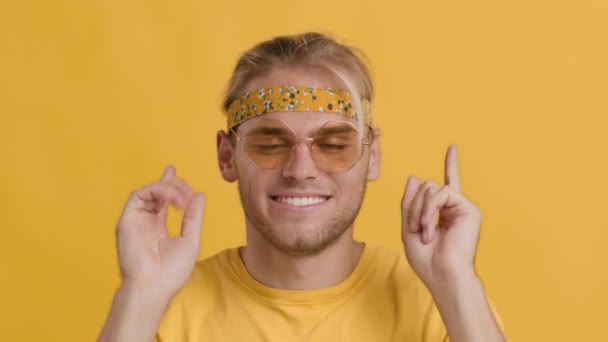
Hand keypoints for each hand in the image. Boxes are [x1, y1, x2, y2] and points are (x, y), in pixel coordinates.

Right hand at [115, 166, 205, 296]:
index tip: (173, 172)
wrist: (154, 286)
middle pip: (155, 194)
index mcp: (158, 230)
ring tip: (182, 196)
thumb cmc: (172, 271)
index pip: (162, 202)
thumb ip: (194, 217)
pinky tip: (172, 198)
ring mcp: (135, 221)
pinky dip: (157, 191)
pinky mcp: (127, 220)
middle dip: (171, 184)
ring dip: (168, 188)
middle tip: (185, 187)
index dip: (168, 186)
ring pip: (148, 191)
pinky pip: (139, 195)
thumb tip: (199, 195)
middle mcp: (145, 223)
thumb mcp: (190, 240)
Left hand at [401, 145, 480, 291]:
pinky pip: (442, 194)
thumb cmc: (426, 259)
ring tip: (423, 232)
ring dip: (420, 210)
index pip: (445, 185)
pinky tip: (430, 228)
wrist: (442, 275)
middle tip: (414, 229)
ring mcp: (463, 207)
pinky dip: (429, 210)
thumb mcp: (408, 227)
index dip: (450, 165)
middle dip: (414, 206)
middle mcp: (455, 207)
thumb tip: (414, 177)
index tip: (453, 147)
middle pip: (427, 186)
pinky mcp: (470, 209)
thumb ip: (410, 203)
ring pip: (432, 188)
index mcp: (443, 213)